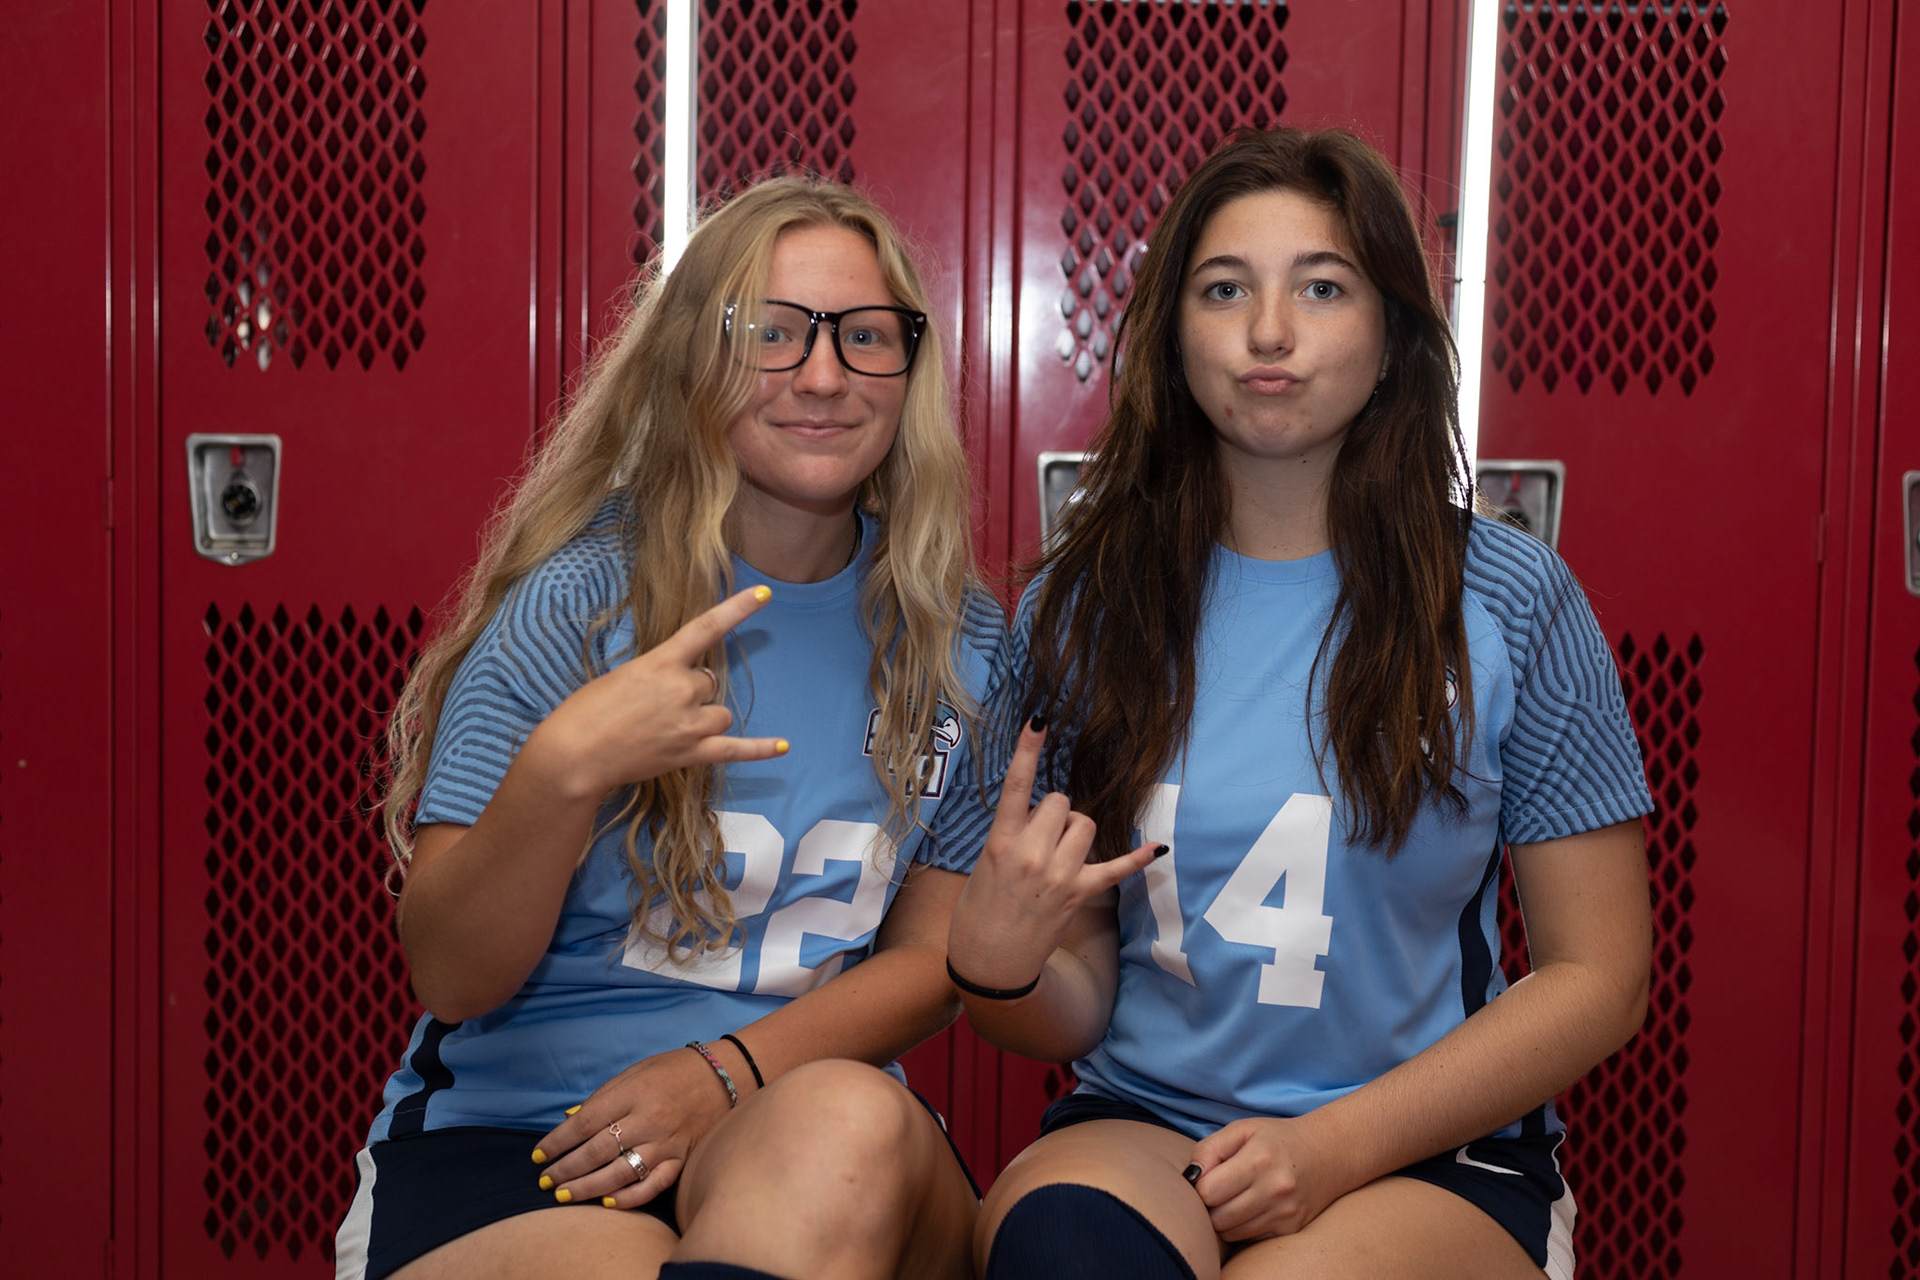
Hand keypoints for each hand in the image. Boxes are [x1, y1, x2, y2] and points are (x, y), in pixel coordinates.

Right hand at [527, 585, 786, 799]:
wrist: (574, 754)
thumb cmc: (586, 711)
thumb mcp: (624, 675)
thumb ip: (659, 674)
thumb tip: (683, 687)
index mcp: (661, 662)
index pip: (706, 628)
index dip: (737, 609)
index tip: (764, 594)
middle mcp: (681, 689)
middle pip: (709, 681)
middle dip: (691, 691)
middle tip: (656, 706)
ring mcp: (689, 723)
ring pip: (719, 713)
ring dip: (703, 717)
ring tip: (667, 729)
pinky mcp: (691, 753)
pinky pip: (735, 750)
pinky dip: (760, 749)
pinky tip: (784, 745)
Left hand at [529, 1044, 740, 1208]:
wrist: (724, 1075)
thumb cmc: (673, 1070)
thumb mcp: (635, 1071)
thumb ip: (603, 1096)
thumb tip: (569, 1119)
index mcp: (633, 1093)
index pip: (585, 1123)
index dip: (557, 1142)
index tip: (538, 1155)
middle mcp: (648, 1119)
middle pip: (598, 1151)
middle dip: (566, 1168)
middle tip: (546, 1181)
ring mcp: (666, 1142)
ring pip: (620, 1173)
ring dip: (587, 1187)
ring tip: (565, 1195)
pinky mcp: (682, 1158)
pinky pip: (653, 1185)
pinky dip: (629, 1197)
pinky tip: (607, 1202)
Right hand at [946, 718, 1161, 990]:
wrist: (989, 963)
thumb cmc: (979, 911)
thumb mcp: (984, 864)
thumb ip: (1012, 834)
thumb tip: (1043, 817)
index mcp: (1000, 841)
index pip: (1016, 785)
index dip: (1028, 749)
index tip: (1040, 719)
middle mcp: (1032, 853)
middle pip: (1059, 801)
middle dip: (1053, 811)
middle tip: (1040, 837)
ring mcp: (1059, 874)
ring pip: (1085, 823)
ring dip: (1076, 829)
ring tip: (1060, 852)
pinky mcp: (1080, 894)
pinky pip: (1116, 867)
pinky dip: (1138, 857)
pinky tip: (1158, 847)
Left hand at [1186, 1115, 1351, 1242]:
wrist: (1329, 1153)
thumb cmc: (1277, 1139)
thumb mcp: (1242, 1130)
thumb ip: (1209, 1149)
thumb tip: (1190, 1177)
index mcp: (1259, 1159)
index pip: (1208, 1192)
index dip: (1199, 1186)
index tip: (1206, 1177)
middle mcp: (1274, 1189)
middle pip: (1217, 1218)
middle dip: (1209, 1206)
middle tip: (1218, 1190)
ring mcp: (1285, 1213)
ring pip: (1231, 1232)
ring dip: (1223, 1219)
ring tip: (1233, 1197)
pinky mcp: (1291, 1229)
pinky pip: (1249, 1238)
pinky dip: (1241, 1227)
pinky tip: (1250, 1207)